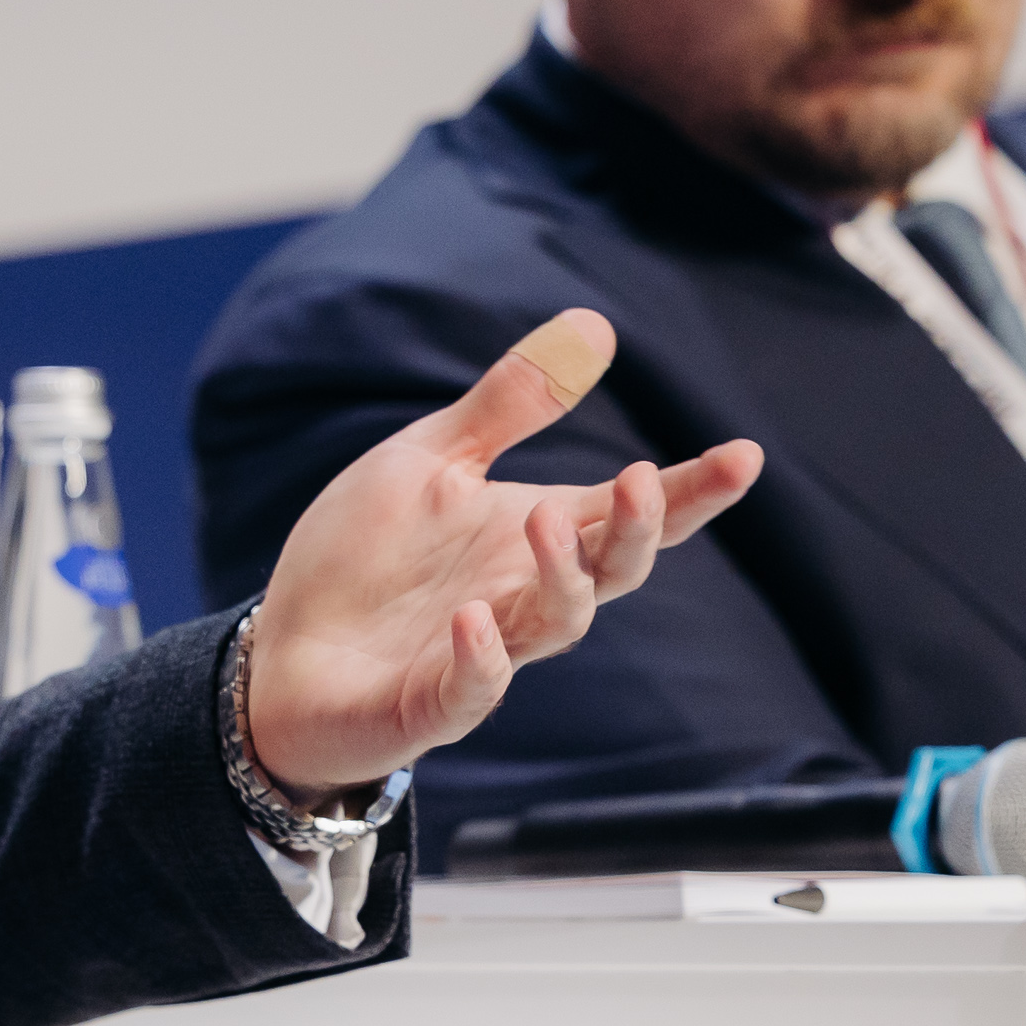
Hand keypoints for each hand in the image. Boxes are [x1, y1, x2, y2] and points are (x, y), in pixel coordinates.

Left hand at [245, 308, 762, 792]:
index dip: (690, 491)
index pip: (629, 512)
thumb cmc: (364, 556)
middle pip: (614, 570)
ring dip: (563, 576)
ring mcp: (486, 652)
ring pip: (559, 624)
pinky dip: (483, 658)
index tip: (744, 456)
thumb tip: (596, 324)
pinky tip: (475, 620)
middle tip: (639, 479)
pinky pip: (475, 689)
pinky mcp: (432, 702)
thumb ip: (508, 405)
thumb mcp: (431, 459)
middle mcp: (525, 593)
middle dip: (638, 529)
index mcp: (535, 534)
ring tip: (541, 518)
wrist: (282, 651)